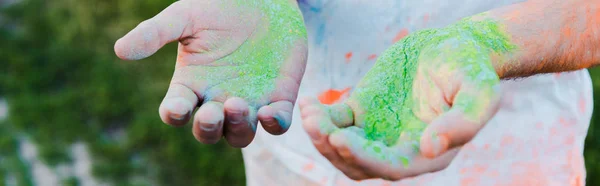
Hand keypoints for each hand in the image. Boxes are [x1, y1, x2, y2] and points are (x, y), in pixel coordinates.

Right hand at [114, 0, 306, 146]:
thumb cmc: (221, 7)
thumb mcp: (186, 16)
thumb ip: (155, 33)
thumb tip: (120, 50)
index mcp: (192, 84)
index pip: (176, 112)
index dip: (174, 114)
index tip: (178, 105)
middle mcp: (217, 100)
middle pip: (208, 131)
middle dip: (208, 127)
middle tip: (212, 110)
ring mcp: (249, 102)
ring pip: (239, 135)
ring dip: (237, 128)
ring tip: (236, 104)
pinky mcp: (278, 99)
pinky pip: (276, 125)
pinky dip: (273, 125)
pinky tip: (268, 113)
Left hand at [299, 18, 503, 179]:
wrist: (452, 46)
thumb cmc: (471, 69)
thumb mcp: (480, 92)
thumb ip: (463, 122)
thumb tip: (431, 148)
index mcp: (427, 153)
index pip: (392, 167)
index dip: (364, 158)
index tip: (340, 139)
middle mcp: (398, 148)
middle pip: (359, 164)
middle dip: (334, 149)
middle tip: (316, 126)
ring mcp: (377, 131)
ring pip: (342, 148)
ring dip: (321, 138)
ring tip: (308, 115)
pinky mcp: (361, 111)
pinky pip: (334, 121)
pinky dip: (318, 118)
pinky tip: (306, 104)